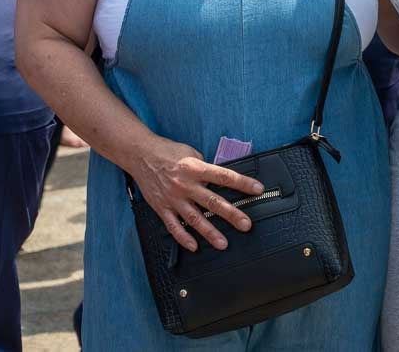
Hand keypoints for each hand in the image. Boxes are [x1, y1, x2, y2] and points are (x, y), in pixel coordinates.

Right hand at [127, 135, 263, 252]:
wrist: (140, 154)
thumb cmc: (167, 152)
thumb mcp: (191, 152)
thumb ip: (205, 167)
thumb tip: (219, 178)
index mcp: (195, 168)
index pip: (224, 177)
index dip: (242, 183)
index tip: (258, 190)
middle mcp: (186, 185)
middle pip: (213, 202)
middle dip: (231, 214)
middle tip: (245, 225)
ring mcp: (173, 198)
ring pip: (195, 219)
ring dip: (210, 232)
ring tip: (223, 243)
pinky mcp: (162, 207)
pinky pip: (174, 226)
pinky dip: (183, 238)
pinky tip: (194, 246)